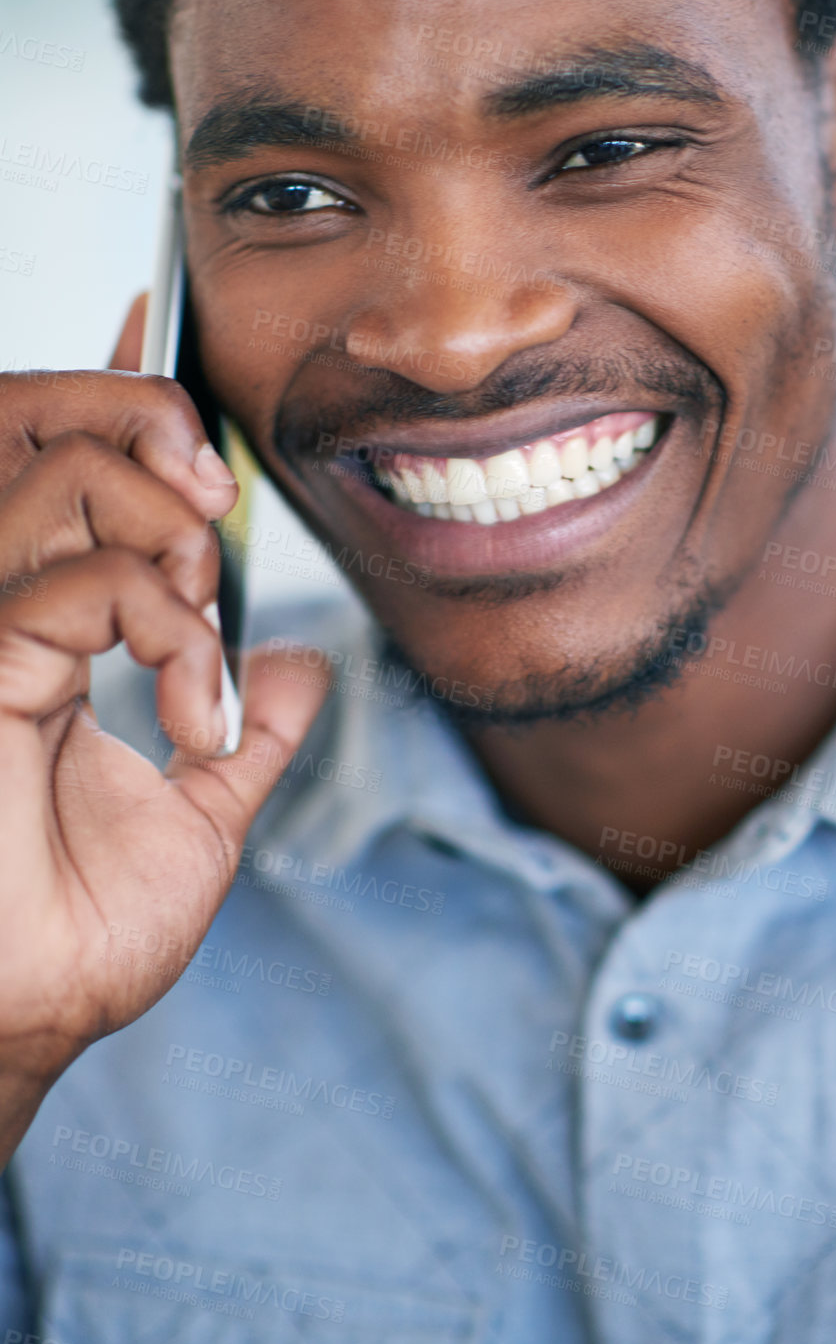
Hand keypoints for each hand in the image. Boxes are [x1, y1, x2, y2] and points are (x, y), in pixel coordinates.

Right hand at [0, 302, 326, 1160]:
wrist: (35, 1019)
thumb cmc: (86, 932)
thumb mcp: (199, 815)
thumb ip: (247, 735)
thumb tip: (298, 669)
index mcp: (47, 634)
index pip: (70, 478)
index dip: (112, 397)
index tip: (159, 324)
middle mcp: (5, 616)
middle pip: (58, 443)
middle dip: (152, 437)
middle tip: (216, 500)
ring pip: (59, 486)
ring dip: (164, 531)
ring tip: (201, 620)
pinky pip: (72, 581)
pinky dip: (158, 620)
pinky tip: (188, 699)